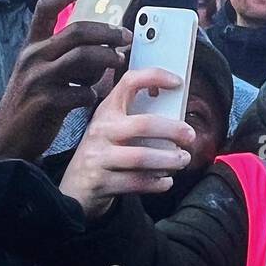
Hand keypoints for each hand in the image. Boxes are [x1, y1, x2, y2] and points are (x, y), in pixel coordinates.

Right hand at [0, 0, 130, 160]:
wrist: (8, 141)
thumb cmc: (33, 103)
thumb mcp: (43, 73)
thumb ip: (68, 57)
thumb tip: (106, 47)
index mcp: (32, 46)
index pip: (46, 8)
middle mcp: (32, 57)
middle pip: (76, 31)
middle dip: (107, 32)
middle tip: (126, 38)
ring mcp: (37, 79)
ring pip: (82, 57)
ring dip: (107, 59)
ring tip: (118, 63)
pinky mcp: (44, 102)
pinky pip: (80, 91)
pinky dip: (92, 93)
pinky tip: (92, 98)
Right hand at [59, 67, 194, 220]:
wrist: (74, 188)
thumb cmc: (104, 152)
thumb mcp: (114, 128)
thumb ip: (138, 118)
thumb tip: (178, 115)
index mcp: (107, 110)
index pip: (129, 82)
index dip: (155, 77)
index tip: (177, 82)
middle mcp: (101, 130)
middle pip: (144, 124)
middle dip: (173, 130)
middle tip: (190, 136)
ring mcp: (98, 156)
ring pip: (142, 157)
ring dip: (169, 160)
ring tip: (183, 160)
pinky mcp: (100, 182)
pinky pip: (136, 182)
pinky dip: (156, 183)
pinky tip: (166, 182)